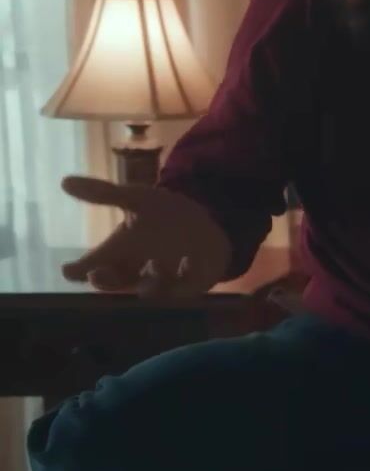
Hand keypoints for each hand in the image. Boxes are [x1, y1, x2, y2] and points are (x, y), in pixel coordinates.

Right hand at [59, 176, 230, 299]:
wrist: (204, 225)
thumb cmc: (163, 215)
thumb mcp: (137, 199)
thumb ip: (105, 194)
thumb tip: (65, 181)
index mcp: (119, 252)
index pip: (91, 265)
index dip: (78, 270)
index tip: (69, 270)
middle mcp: (137, 269)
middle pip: (115, 283)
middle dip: (106, 281)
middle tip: (95, 275)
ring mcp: (164, 278)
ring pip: (150, 289)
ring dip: (150, 283)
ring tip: (151, 270)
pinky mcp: (192, 282)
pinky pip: (188, 286)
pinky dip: (186, 278)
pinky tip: (187, 262)